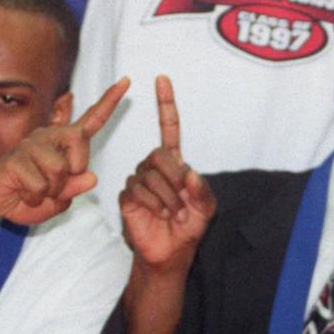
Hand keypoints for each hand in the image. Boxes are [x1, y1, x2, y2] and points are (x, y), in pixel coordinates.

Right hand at [0, 78, 128, 225]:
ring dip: (51, 191)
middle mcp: (50, 136)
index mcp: (64, 142)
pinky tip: (23, 192)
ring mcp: (32, 143)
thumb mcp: (57, 200)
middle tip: (55, 185)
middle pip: (80, 145)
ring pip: (59, 171)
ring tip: (36, 190)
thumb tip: (91, 177)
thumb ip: (74, 190)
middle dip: (73, 172)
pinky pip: (40, 185)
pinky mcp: (17, 156)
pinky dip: (35, 198)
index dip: (110, 101)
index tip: (127, 80)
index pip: (92, 120)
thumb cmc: (25, 196)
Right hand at [120, 74, 215, 270]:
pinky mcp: (127, 196)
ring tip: (173, 215)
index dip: (166, 104)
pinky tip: (158, 216)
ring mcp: (138, 180)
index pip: (168, 127)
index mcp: (174, 163)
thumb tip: (190, 173)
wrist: (170, 254)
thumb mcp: (206, 209)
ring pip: (150, 175)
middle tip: (183, 203)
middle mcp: (153, 167)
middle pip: (160, 154)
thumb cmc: (188, 228)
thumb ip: (204, 191)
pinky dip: (153, 205)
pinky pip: (138, 191)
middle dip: (175, 179)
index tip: (162, 79)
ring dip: (168, 198)